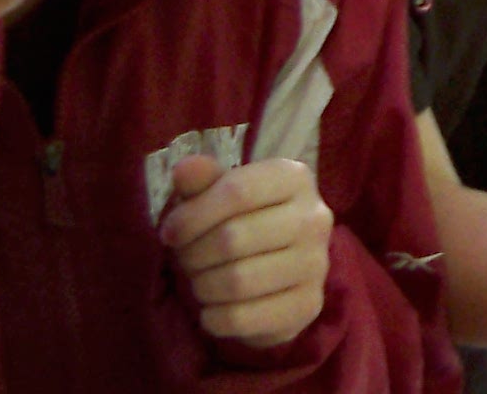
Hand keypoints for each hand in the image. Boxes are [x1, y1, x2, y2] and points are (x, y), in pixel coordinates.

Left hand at [158, 152, 331, 346]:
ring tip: (201, 282)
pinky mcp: (308, 305)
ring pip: (237, 282)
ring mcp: (316, 264)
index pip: (237, 191)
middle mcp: (315, 218)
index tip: (170, 232)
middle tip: (185, 261)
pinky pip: (243, 318)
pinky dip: (214, 318)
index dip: (192, 216)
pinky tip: (214, 309)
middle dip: (193, 255)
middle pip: (233, 239)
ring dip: (203, 287)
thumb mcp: (221, 195)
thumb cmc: (242, 222)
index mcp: (295, 178)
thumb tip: (184, 167)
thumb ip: (202, 181)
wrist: (281, 269)